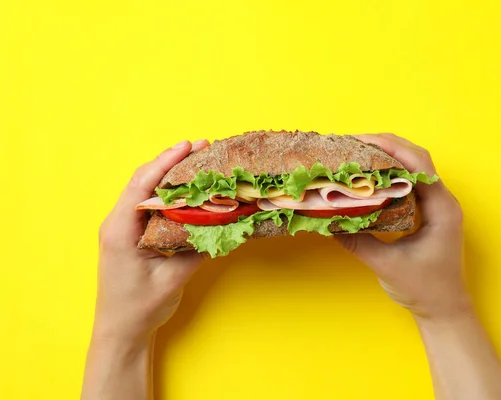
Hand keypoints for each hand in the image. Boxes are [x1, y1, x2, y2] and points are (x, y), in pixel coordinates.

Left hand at [94, 139, 208, 344]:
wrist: (121, 332)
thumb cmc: (140, 308)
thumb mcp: (173, 279)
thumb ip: (197, 250)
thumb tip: (224, 226)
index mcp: (120, 230)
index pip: (143, 185)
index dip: (166, 162)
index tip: (189, 146)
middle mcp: (118, 223)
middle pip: (144, 181)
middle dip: (172, 162)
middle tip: (202, 148)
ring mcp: (123, 228)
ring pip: (146, 190)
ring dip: (171, 175)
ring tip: (199, 163)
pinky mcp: (132, 235)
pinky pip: (150, 206)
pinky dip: (169, 194)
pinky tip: (188, 191)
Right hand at [337, 133, 469, 319]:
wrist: (444, 309)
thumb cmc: (424, 289)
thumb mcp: (387, 265)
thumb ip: (358, 242)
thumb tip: (328, 221)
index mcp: (442, 209)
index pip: (419, 165)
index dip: (391, 149)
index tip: (361, 141)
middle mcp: (443, 201)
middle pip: (417, 159)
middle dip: (386, 146)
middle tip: (354, 143)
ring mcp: (437, 206)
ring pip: (414, 168)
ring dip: (388, 157)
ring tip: (359, 153)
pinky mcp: (428, 213)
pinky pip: (410, 183)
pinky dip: (390, 174)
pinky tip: (370, 176)